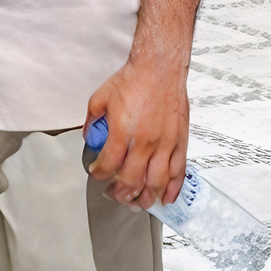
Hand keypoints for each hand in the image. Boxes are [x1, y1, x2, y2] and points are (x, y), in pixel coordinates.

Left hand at [85, 57, 189, 209]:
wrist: (160, 67)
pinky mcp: (180, 142)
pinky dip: (172, 188)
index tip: (97, 174)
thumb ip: (93, 120)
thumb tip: (90, 136)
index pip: (108, 165)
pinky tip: (165, 197)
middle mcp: (145, 141)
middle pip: (132, 180)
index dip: (99, 174)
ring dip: (146, 197)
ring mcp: (165, 144)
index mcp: (123, 132)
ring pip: (156, 182)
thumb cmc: (135, 79)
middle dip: (121, 192)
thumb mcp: (101, 97)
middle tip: (115, 195)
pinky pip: (178, 172)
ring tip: (139, 203)